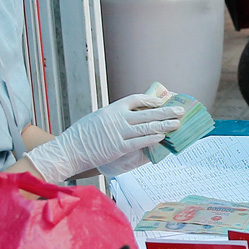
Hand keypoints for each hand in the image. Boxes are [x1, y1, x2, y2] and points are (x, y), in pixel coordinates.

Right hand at [25, 92, 181, 181]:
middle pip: (146, 113)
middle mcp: (116, 118)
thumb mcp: (97, 119)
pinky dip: (151, 139)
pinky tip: (162, 137)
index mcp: (111, 109)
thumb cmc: (81, 136)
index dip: (150, 100)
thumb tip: (129, 119)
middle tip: (180, 110)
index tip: (161, 100)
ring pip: (146, 127)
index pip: (135, 99)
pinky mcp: (118, 147)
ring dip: (164, 125)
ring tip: (177, 124)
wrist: (69, 149)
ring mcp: (118, 133)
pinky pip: (139, 142)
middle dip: (165, 112)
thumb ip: (113, 118)